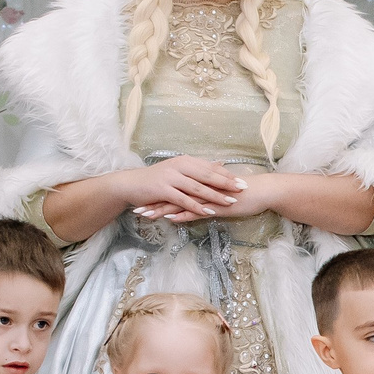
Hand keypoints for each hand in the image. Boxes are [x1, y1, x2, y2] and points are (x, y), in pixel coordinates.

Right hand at [124, 155, 246, 222]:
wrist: (130, 184)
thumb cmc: (156, 180)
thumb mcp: (179, 170)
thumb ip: (198, 168)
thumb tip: (220, 164)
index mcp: (185, 161)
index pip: (210, 167)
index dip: (227, 174)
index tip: (242, 181)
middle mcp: (179, 166)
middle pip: (207, 175)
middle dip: (226, 183)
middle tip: (242, 189)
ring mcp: (171, 177)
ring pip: (197, 187)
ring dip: (215, 195)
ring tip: (230, 202)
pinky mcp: (163, 190)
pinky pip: (183, 199)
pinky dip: (197, 206)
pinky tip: (208, 212)